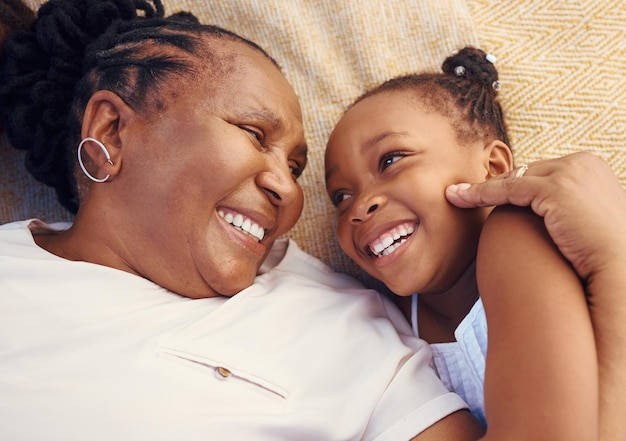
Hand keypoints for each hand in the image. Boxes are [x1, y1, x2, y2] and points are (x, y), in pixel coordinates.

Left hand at [445, 151, 625, 279]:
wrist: (622, 270)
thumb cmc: (602, 253)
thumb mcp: (585, 221)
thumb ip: (566, 209)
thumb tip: (549, 215)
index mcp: (591, 166)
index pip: (542, 172)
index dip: (514, 185)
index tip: (487, 193)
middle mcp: (582, 163)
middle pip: (526, 171)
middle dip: (496, 184)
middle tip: (463, 192)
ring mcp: (571, 173)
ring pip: (513, 178)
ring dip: (481, 188)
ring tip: (454, 195)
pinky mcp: (557, 188)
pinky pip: (508, 189)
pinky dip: (480, 194)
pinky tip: (458, 198)